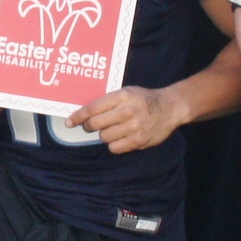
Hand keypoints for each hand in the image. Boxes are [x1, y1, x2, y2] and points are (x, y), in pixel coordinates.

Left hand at [67, 84, 185, 154]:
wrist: (170, 108)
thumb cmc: (144, 99)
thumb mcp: (127, 92)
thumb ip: (108, 100)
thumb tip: (85, 112)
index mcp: (122, 96)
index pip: (92, 108)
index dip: (78, 116)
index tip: (70, 122)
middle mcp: (126, 111)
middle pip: (95, 124)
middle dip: (89, 126)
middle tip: (90, 126)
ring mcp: (133, 127)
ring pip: (104, 137)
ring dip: (104, 134)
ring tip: (112, 129)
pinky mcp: (138, 141)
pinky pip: (115, 148)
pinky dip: (113, 144)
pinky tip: (120, 137)